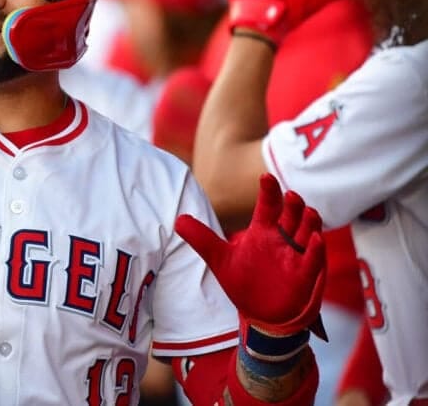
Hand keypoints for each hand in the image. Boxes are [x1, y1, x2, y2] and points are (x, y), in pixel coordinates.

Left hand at [175, 174, 325, 336]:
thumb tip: (177, 220)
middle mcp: (282, 239)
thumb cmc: (245, 283)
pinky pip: (313, 260)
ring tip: (307, 211)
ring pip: (307, 231)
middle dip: (292, 205)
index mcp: (263, 232)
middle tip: (289, 194)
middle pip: (291, 215)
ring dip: (308, 221)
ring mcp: (297, 256)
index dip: (269, 191)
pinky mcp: (306, 276)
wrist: (262, 316)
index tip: (265, 177)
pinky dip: (315, 250)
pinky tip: (315, 240)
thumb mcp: (220, 260)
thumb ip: (201, 238)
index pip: (267, 206)